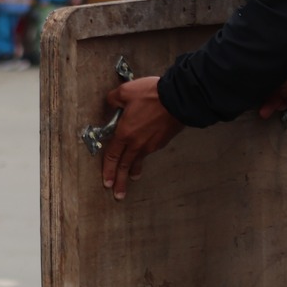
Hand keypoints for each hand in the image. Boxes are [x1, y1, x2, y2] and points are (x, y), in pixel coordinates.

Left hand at [100, 77, 184, 200]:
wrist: (179, 98)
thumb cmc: (152, 95)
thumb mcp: (125, 92)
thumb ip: (113, 99)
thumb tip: (110, 103)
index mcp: (124, 134)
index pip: (111, 156)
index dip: (107, 170)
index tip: (106, 183)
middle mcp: (137, 143)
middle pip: (125, 166)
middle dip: (120, 182)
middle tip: (118, 195)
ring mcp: (151, 144)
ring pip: (138, 160)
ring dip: (134, 171)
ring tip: (132, 179)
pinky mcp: (162, 141)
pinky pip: (149, 151)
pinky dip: (144, 157)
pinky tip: (144, 156)